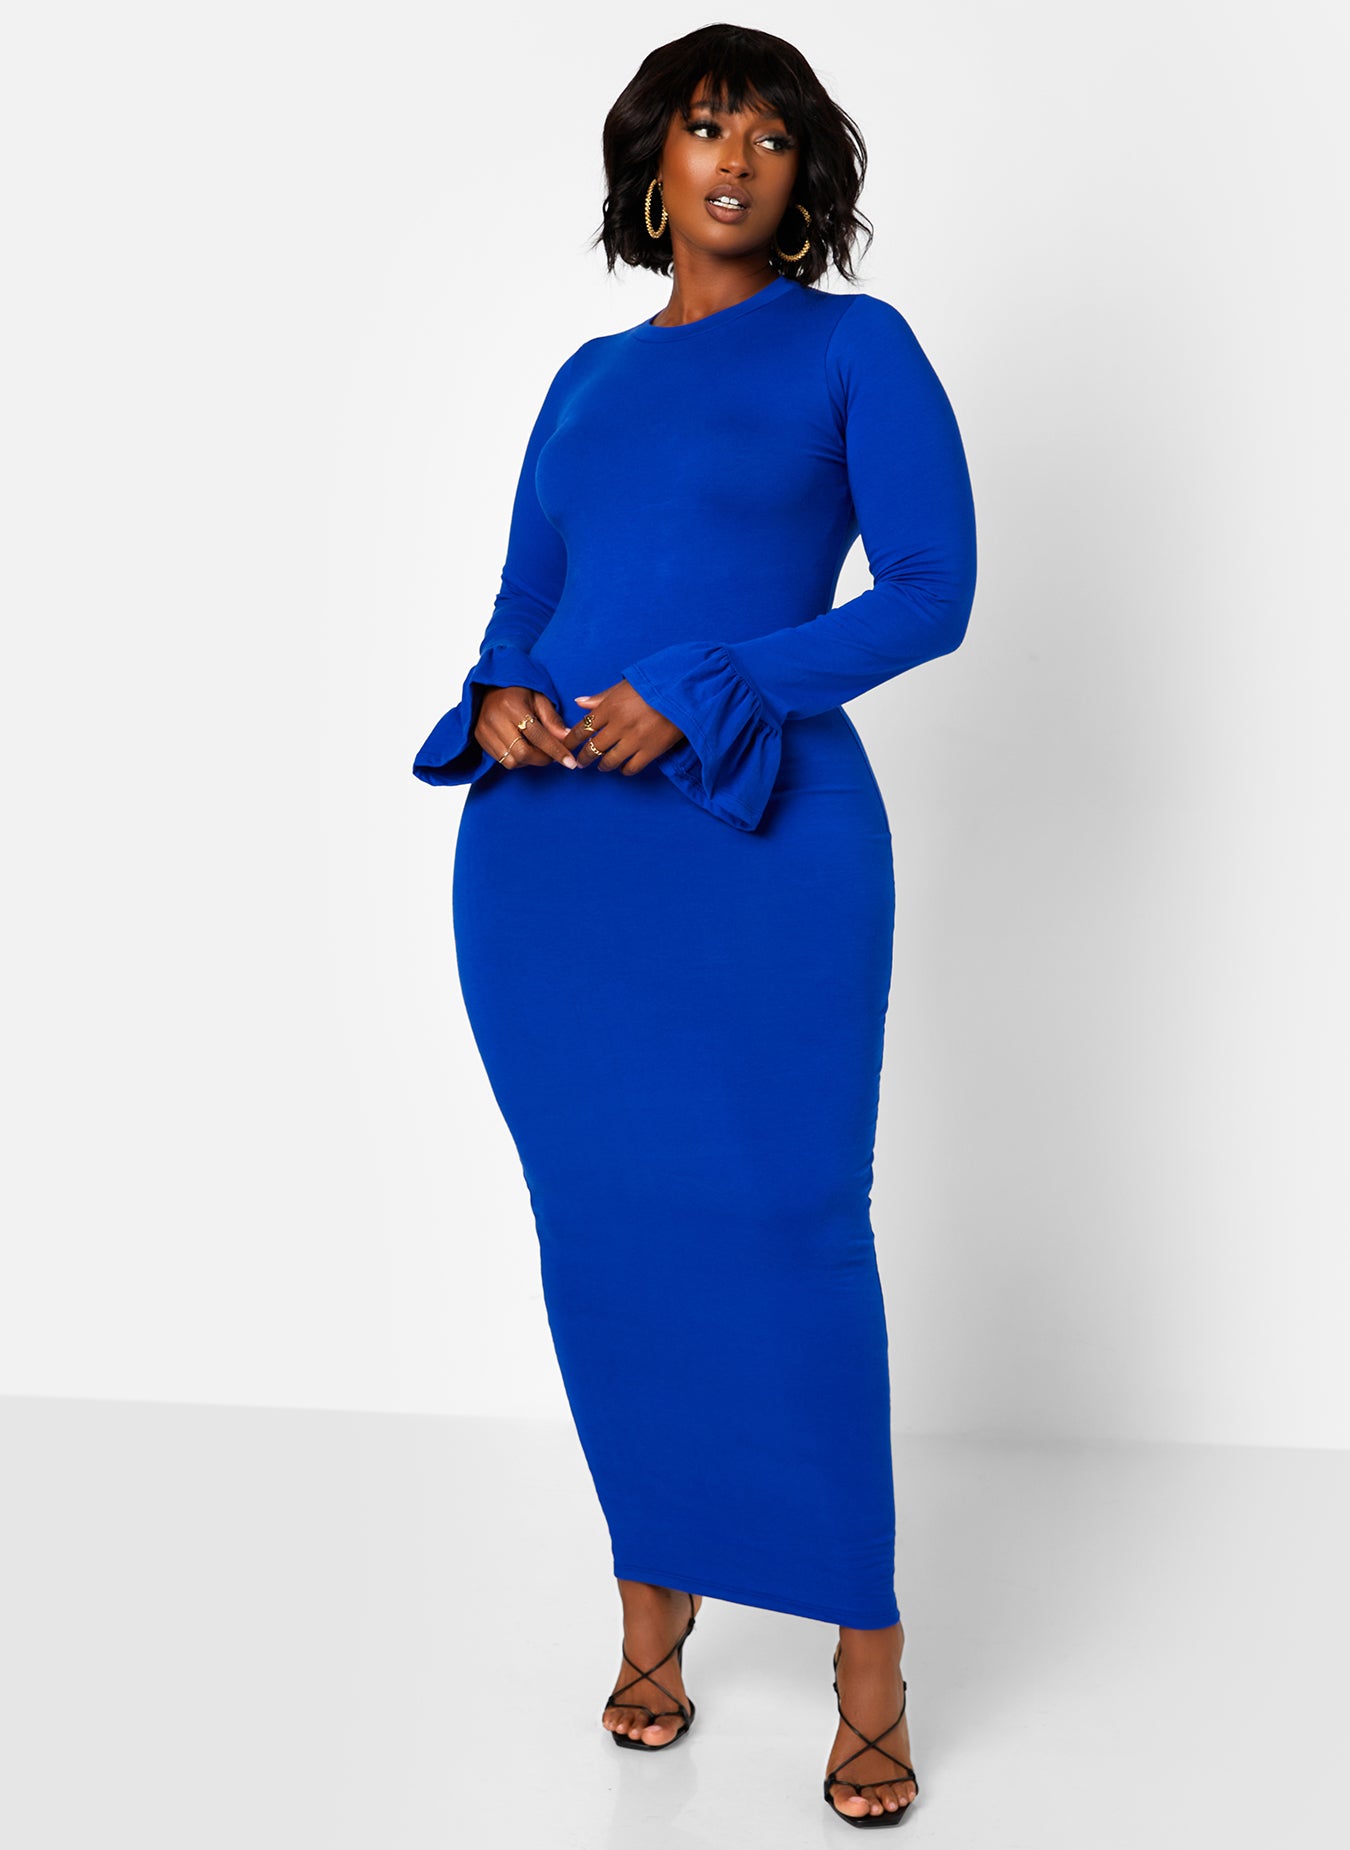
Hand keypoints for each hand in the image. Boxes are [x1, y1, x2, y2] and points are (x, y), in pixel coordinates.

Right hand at [474, 685, 579, 769]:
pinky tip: (522, 748)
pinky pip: (501, 760)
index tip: (570, 762)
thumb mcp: (539, 699)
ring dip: (529, 761)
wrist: (489, 686)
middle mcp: (495, 719)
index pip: (538, 736)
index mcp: (512, 706)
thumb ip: (552, 720)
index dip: (556, 751)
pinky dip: (516, 759)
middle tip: (553, 755)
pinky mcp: (479, 738)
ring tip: (536, 749)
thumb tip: (567, 738)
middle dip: (542, 759)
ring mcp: (484, 730)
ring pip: (511, 761)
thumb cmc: (518, 691)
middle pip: (523, 753)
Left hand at [562, 679, 685, 774]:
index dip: (571, 740)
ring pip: (609, 761)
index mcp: (610, 707)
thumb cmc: (654, 685)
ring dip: (602, 766)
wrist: (684, 691)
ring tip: (601, 767)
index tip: (566, 747)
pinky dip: (624, 770)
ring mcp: (634, 740)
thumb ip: (601, 697)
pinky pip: (631, 768)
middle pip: (592, 748)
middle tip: (580, 762)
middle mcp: (618, 726)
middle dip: (583, 757)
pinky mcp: (650, 751)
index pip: (582, 728)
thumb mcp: (624, 686)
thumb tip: (579, 702)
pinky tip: (623, 767)